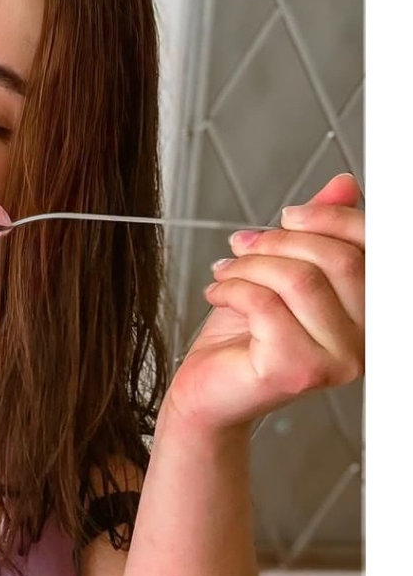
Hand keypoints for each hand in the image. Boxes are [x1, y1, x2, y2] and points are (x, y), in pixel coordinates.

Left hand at [167, 173, 364, 431]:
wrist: (207, 392)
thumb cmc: (243, 339)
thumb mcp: (280, 273)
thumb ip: (316, 234)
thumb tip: (345, 184)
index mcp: (366, 315)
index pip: (367, 247)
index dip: (329, 218)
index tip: (287, 215)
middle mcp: (363, 344)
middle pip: (338, 260)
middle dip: (281, 241)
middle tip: (243, 245)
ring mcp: (334, 362)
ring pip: (300, 279)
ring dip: (251, 265)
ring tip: (226, 272)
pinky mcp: (295, 372)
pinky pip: (265, 304)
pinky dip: (232, 289)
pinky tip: (217, 293)